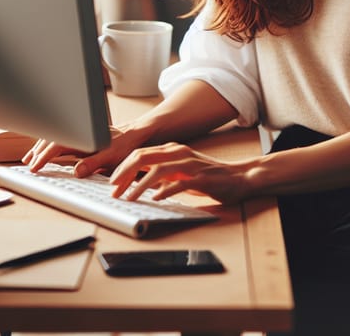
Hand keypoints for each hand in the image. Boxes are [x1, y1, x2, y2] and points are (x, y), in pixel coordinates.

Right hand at [22, 126, 146, 176]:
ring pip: (57, 137)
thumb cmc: (128, 145)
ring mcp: (83, 134)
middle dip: (39, 152)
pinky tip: (47, 151)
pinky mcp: (85, 137)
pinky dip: (52, 145)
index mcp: (85, 137)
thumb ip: (93, 164)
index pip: (58, 145)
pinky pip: (64, 138)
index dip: (44, 156)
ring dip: (42, 147)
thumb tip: (76, 172)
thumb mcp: (112, 157)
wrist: (139, 133)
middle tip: (29, 166)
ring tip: (30, 158)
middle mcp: (82, 133)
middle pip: (53, 139)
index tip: (34, 167)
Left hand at [109, 143, 253, 204]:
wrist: (237, 177)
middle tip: (113, 190)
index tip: (112, 183)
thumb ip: (161, 173)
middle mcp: (179, 153)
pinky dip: (164, 190)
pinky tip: (155, 199)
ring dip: (140, 185)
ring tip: (129, 198)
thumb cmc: (207, 176)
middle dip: (124, 174)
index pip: (140, 154)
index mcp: (172, 150)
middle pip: (144, 157)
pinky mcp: (201, 177)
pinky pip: (179, 183)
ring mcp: (190, 164)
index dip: (122, 168)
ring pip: (158, 169)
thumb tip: (136, 181)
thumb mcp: (180, 172)